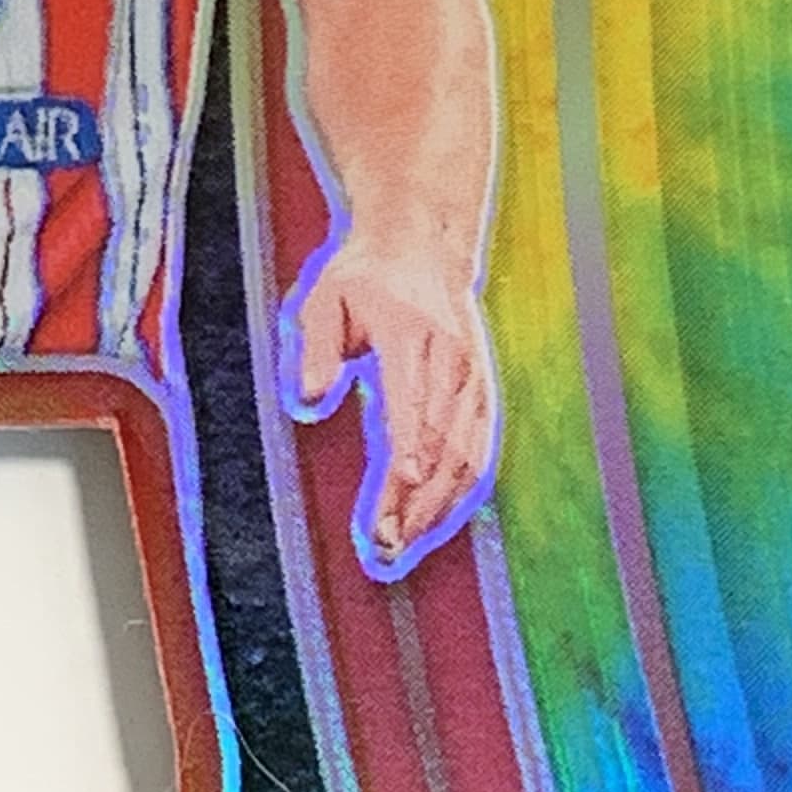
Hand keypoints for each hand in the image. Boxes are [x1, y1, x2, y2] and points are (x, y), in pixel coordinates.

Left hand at [280, 233, 499, 582]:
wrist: (423, 244)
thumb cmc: (364, 276)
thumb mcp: (324, 297)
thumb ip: (315, 348)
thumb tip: (308, 402)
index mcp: (413, 337)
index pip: (413, 404)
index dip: (408, 451)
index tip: (396, 494)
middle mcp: (453, 363)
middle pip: (442, 443)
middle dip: (415, 501)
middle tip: (383, 546)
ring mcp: (475, 381)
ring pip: (467, 456)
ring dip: (437, 508)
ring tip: (401, 548)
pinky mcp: (484, 394)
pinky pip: (480, 452)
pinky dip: (460, 493)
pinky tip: (435, 524)